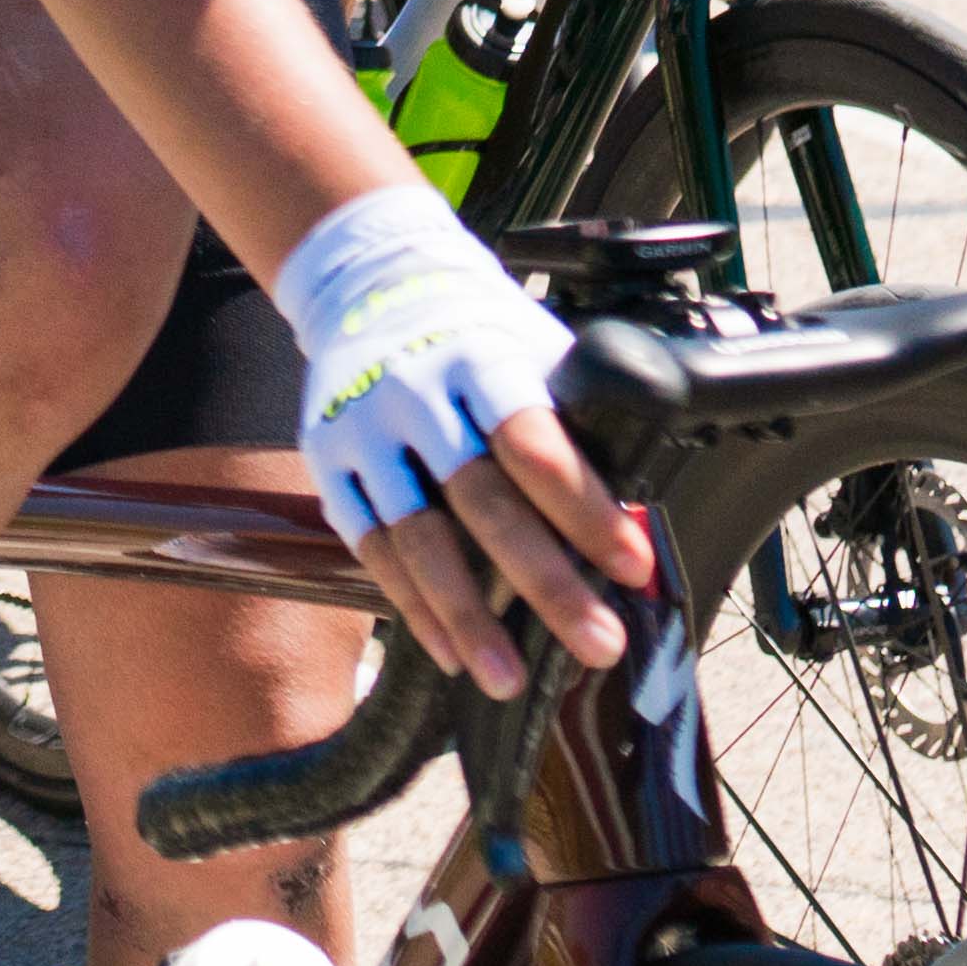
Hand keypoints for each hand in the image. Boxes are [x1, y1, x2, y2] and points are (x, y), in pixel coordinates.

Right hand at [281, 193, 655, 693]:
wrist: (370, 286)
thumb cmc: (479, 334)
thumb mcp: (535, 348)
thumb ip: (578, 421)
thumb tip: (638, 521)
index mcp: (483, 360)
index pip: (536, 443)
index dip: (584, 508)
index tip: (631, 566)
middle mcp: (417, 393)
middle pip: (483, 501)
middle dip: (544, 581)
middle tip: (598, 645)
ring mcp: (364, 429)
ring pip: (416, 537)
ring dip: (466, 616)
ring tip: (508, 679)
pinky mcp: (328, 461)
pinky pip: (370, 546)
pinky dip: (410, 605)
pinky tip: (449, 654)